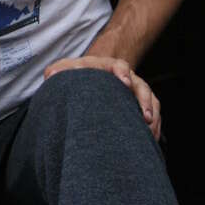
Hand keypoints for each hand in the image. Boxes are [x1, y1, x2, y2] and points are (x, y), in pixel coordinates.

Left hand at [44, 56, 160, 140]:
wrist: (89, 77)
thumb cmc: (77, 75)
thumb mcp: (65, 70)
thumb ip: (59, 71)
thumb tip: (51, 76)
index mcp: (107, 67)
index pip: (119, 66)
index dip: (122, 73)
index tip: (124, 82)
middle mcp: (125, 77)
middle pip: (140, 85)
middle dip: (143, 99)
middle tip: (144, 116)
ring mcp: (135, 90)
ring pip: (150, 99)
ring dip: (151, 114)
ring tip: (149, 130)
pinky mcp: (141, 103)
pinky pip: (154, 112)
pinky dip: (154, 124)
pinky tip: (150, 139)